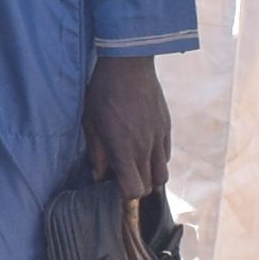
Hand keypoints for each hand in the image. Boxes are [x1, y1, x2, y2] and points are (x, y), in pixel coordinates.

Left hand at [84, 51, 172, 198]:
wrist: (129, 65)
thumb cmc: (104, 93)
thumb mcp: (91, 123)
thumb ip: (97, 153)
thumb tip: (98, 175)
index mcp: (124, 150)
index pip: (134, 190)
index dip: (126, 195)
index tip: (116, 188)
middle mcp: (145, 149)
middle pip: (151, 186)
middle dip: (138, 187)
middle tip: (125, 176)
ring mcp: (159, 138)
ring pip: (163, 173)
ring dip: (151, 175)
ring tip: (137, 164)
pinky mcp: (166, 127)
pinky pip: (167, 154)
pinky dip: (158, 158)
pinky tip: (145, 148)